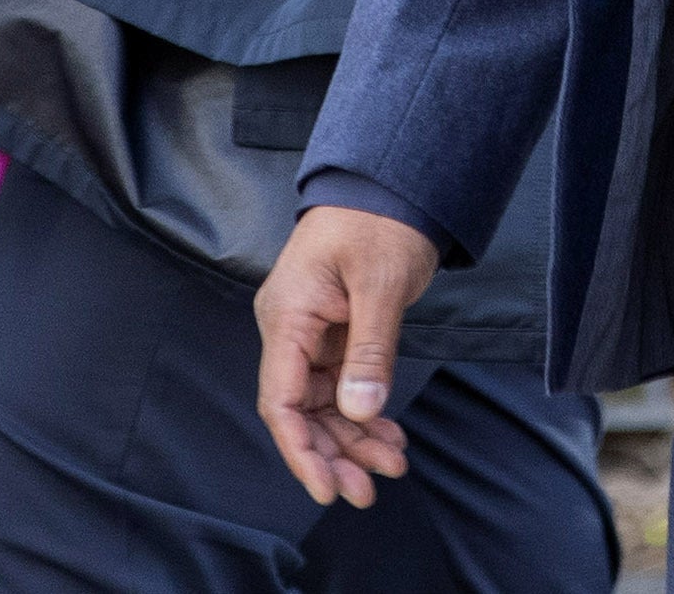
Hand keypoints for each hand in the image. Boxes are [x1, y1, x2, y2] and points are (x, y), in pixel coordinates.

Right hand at [255, 206, 439, 507]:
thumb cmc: (379, 220)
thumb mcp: (380, 283)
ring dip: (353, 439)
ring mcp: (311, 332)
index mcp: (288, 315)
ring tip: (392, 464)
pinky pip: (342, 385)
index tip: (327, 489)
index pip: (281, 400)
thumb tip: (360, 411)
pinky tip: (389, 435)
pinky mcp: (334, 332)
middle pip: (300, 411)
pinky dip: (364, 413)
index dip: (300, 451)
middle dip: (332, 455)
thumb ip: (370, 349)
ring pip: (323, 404)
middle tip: (369, 490)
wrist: (390, 182)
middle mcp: (291, 328)